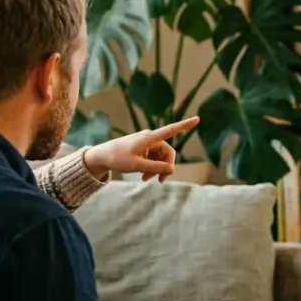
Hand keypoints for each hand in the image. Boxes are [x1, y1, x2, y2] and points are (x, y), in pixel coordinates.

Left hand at [83, 117, 200, 181]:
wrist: (102, 156)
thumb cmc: (118, 158)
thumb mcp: (138, 165)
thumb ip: (157, 167)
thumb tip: (172, 169)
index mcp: (149, 137)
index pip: (171, 130)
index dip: (185, 125)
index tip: (197, 119)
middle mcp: (150, 138)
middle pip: (168, 152)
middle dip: (166, 167)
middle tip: (160, 181)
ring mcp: (147, 144)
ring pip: (161, 158)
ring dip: (157, 169)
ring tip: (146, 179)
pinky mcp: (143, 149)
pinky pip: (154, 159)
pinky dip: (151, 168)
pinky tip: (144, 177)